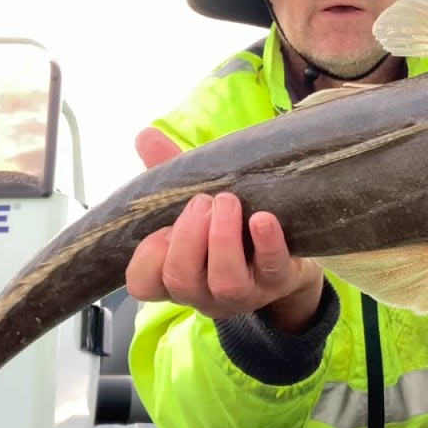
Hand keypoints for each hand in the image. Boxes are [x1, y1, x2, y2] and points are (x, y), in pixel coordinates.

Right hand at [125, 128, 324, 330]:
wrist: (284, 257)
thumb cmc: (228, 230)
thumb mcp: (193, 204)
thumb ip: (167, 174)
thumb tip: (146, 136)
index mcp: (174, 275)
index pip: (143, 284)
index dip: (148, 257)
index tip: (161, 228)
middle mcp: (203, 291)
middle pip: (181, 279)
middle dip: (188, 237)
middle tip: (202, 201)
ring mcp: (242, 292)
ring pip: (225, 281)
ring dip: (222, 238)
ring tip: (228, 201)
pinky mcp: (278, 281)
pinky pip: (272, 268)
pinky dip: (267, 243)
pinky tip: (263, 218)